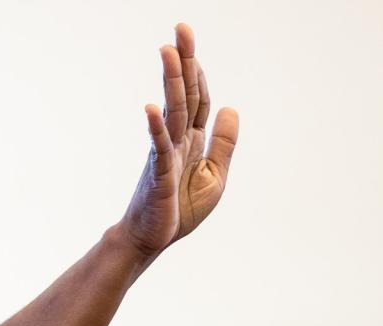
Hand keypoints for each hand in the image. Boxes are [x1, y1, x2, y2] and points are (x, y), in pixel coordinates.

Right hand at [119, 23, 238, 257]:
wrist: (151, 238)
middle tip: (181, 29)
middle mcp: (177, 140)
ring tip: (167, 52)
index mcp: (192, 140)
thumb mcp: (214, 175)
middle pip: (184, 94)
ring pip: (172, 112)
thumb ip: (223, 143)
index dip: (199, 71)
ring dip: (171, 82)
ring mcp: (165, 154)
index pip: (199, 98)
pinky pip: (157, 146)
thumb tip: (231, 108)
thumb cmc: (179, 209)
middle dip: (184, 62)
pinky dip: (155, 126)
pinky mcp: (157, 174)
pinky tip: (152, 107)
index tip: (190, 43)